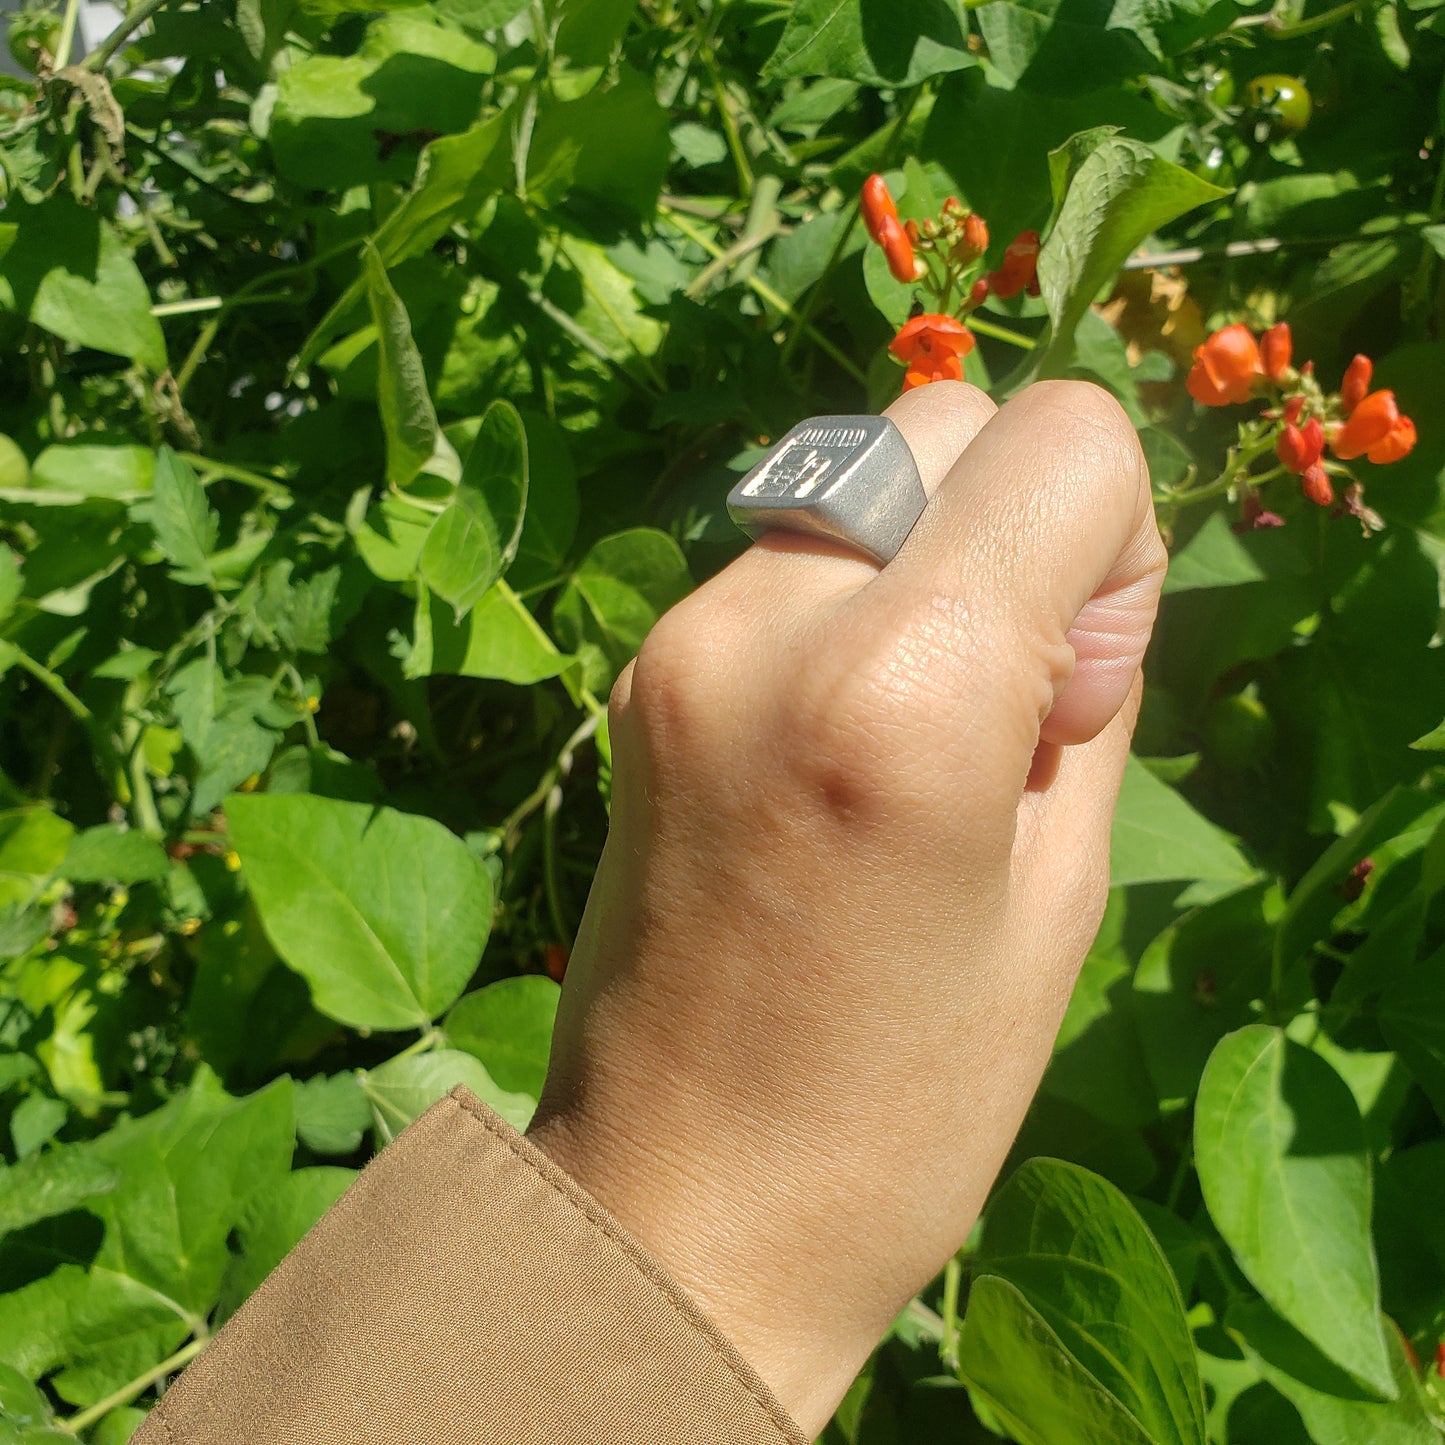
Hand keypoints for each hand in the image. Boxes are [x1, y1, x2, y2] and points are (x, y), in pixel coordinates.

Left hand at [527, 380, 1166, 1434]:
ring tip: (904, 740)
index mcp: (900, 690)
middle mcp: (765, 621)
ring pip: (856, 481)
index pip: (1063, 438)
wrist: (676, 1207)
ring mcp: (678, 638)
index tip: (1070, 694)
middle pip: (943, 420)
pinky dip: (842, 611)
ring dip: (923, 568)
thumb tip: (1061, 593)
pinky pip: (784, 561)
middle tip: (998, 703)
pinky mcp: (636, 672)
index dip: (1113, 548)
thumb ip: (1079, 691)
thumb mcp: (1057, 896)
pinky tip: (830, 752)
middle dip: (1012, 527)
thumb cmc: (902, 1101)